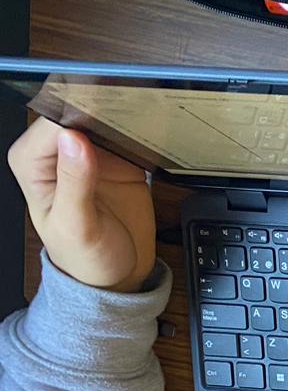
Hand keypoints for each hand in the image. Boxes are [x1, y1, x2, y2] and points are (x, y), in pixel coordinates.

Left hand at [7, 118, 155, 291]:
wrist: (117, 277)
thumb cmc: (84, 259)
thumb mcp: (75, 227)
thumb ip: (75, 183)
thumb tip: (74, 140)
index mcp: (33, 163)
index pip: (54, 123)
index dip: (81, 119)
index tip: (106, 127)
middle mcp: (57, 153)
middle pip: (79, 113)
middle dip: (103, 114)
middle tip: (129, 125)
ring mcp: (90, 153)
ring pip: (106, 117)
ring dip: (125, 120)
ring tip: (142, 129)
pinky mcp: (119, 158)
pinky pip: (129, 133)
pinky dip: (141, 132)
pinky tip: (151, 138)